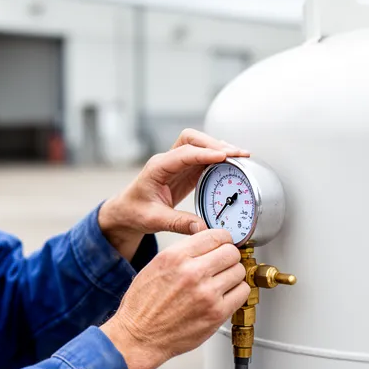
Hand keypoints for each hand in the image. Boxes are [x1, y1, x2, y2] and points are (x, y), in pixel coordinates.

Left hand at [98, 129, 249, 259]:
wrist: (126, 212)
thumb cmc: (134, 212)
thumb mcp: (154, 220)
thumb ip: (178, 223)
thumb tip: (202, 228)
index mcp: (158, 167)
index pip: (184, 153)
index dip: (205, 153)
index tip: (224, 156)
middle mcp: (168, 161)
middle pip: (192, 139)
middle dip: (215, 144)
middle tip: (238, 154)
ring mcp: (177, 164)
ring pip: (200, 145)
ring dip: (220, 149)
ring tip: (242, 157)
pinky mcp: (185, 171)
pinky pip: (203, 158)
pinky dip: (219, 159)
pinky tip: (232, 164)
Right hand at [100, 229, 249, 368]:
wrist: (139, 336)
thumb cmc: (143, 305)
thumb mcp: (155, 266)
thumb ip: (183, 253)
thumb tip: (206, 245)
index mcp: (175, 257)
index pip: (214, 235)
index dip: (222, 239)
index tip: (223, 244)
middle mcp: (192, 272)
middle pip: (231, 252)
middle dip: (229, 256)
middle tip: (224, 263)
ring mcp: (207, 293)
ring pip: (239, 271)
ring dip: (233, 275)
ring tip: (223, 281)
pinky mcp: (217, 313)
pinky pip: (242, 293)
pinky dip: (237, 292)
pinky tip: (226, 295)